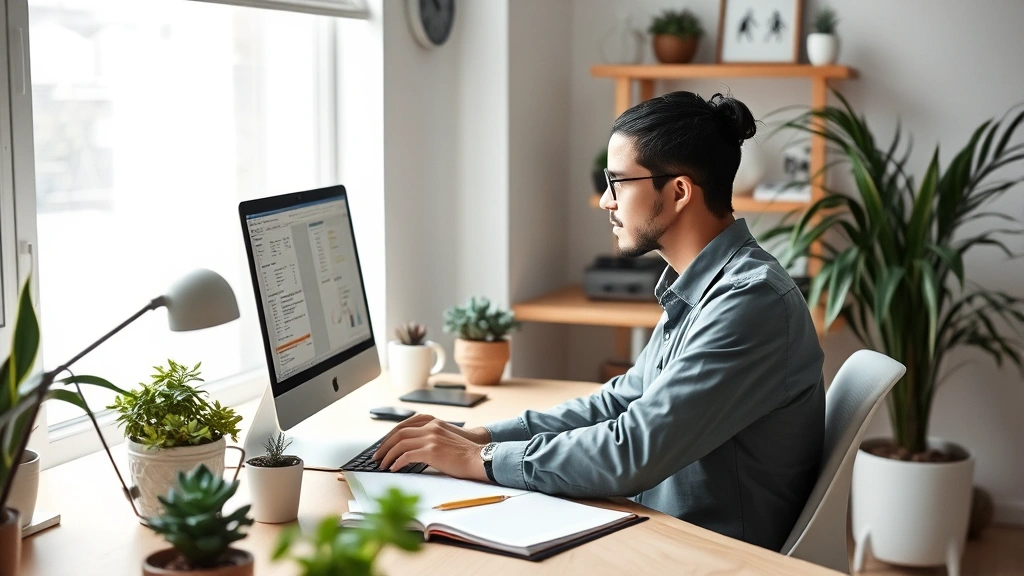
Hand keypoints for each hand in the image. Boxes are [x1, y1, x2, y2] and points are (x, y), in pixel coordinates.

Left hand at [373, 415, 489, 480]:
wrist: (479, 458)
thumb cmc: (463, 453)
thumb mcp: (445, 438)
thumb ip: (430, 437)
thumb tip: (412, 449)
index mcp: (433, 422)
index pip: (404, 425)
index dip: (391, 435)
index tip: (383, 445)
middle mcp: (430, 427)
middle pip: (399, 433)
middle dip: (384, 445)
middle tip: (377, 456)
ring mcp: (431, 438)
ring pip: (400, 444)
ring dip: (388, 455)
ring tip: (382, 465)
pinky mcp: (432, 451)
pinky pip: (407, 456)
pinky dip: (397, 462)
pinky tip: (393, 469)